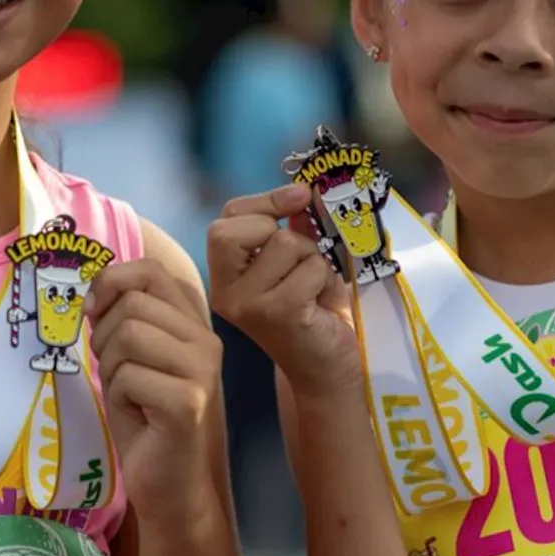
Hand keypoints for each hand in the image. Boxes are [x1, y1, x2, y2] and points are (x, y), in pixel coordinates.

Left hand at [85, 257, 222, 518]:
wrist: (168, 482)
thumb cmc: (145, 419)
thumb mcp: (129, 357)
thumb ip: (121, 318)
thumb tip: (95, 289)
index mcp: (193, 324)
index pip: (150, 272)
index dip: (112, 282)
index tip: (93, 312)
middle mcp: (206, 340)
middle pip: (133, 305)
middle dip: (105, 337)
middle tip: (116, 372)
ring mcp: (201, 370)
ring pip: (129, 336)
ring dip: (111, 368)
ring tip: (128, 393)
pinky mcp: (188, 401)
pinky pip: (128, 376)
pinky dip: (118, 396)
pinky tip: (136, 414)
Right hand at [206, 185, 358, 397]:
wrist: (329, 369)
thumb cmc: (315, 313)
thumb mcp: (302, 262)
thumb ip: (297, 226)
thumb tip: (308, 186)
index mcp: (225, 276)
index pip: (227, 219)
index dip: (264, 201)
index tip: (299, 197)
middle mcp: (226, 292)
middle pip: (239, 227)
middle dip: (281, 233)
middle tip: (301, 262)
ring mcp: (248, 304)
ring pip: (286, 243)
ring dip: (313, 260)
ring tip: (314, 290)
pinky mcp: (277, 313)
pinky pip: (311, 267)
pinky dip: (326, 280)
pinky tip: (320, 306)